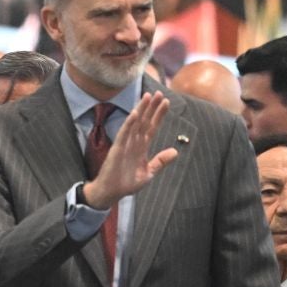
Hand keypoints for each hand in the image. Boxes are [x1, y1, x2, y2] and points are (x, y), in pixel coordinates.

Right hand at [81, 91, 178, 210]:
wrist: (111, 193)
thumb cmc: (127, 183)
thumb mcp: (149, 173)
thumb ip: (160, 161)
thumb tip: (175, 151)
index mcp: (142, 147)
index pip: (152, 127)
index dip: (159, 115)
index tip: (167, 102)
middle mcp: (134, 142)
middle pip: (145, 121)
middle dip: (152, 107)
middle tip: (160, 93)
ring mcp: (125, 144)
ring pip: (135, 123)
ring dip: (141, 109)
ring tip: (148, 96)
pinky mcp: (117, 149)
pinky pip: (123, 134)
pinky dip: (129, 124)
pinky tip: (135, 113)